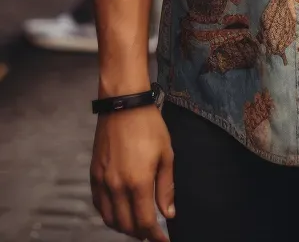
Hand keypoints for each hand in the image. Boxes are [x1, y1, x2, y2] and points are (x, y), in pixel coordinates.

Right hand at [91, 105, 174, 240]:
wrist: (124, 106)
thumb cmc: (149, 127)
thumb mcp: (166, 154)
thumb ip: (166, 187)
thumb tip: (168, 213)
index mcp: (138, 182)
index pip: (144, 222)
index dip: (154, 235)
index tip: (163, 240)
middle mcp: (117, 187)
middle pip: (125, 225)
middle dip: (140, 233)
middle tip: (152, 233)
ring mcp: (102, 182)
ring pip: (109, 218)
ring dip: (124, 227)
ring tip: (138, 225)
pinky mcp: (94, 176)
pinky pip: (99, 205)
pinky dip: (109, 215)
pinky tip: (119, 212)